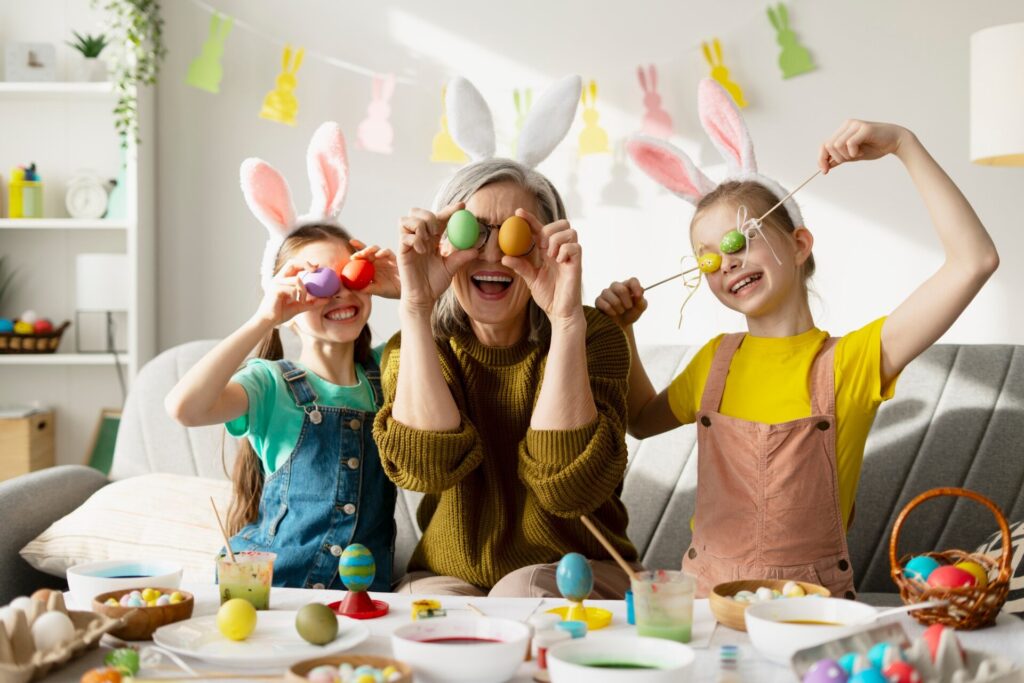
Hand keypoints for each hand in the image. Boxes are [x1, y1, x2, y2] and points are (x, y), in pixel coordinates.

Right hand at [255, 259, 321, 325]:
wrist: (269, 322)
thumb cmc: (281, 313)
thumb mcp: (300, 306)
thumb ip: (312, 302)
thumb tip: (328, 299)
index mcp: (283, 280)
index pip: (294, 265)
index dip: (306, 263)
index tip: (317, 266)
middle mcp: (278, 278)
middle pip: (292, 262)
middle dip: (305, 263)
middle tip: (315, 270)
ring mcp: (276, 283)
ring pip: (297, 279)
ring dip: (304, 290)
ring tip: (302, 300)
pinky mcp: (275, 289)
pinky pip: (292, 289)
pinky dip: (298, 295)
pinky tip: (296, 301)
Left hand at [350, 242, 399, 298]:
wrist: (406, 291)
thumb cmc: (390, 291)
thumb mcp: (378, 290)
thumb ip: (367, 288)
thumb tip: (354, 289)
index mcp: (370, 267)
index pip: (361, 259)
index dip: (354, 255)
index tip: (349, 257)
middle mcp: (377, 261)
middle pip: (367, 251)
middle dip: (360, 250)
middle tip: (355, 256)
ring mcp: (385, 258)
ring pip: (376, 249)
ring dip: (369, 249)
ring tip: (364, 253)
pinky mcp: (394, 257)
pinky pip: (387, 252)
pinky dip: (382, 252)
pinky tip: (378, 255)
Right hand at [398, 202, 478, 314]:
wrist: (423, 298)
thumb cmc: (435, 283)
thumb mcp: (451, 268)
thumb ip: (461, 257)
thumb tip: (476, 249)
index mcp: (432, 239)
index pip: (440, 218)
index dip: (450, 210)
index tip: (462, 206)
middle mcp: (419, 238)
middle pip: (417, 212)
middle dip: (430, 216)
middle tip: (438, 230)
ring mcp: (409, 243)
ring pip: (407, 219)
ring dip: (420, 225)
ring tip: (428, 240)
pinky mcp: (401, 251)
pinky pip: (404, 235)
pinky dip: (414, 238)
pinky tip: (422, 249)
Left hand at [502, 209, 582, 325]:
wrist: (559, 312)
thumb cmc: (548, 295)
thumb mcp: (530, 279)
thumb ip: (520, 267)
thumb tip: (504, 258)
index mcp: (548, 251)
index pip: (540, 229)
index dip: (530, 219)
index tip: (518, 212)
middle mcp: (560, 250)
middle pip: (562, 223)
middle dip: (550, 229)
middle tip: (542, 245)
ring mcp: (570, 256)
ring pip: (570, 231)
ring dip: (557, 240)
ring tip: (551, 256)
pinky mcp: (577, 264)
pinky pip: (575, 247)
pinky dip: (565, 251)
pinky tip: (559, 262)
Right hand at [595, 278, 646, 327]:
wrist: (621, 325)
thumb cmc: (631, 313)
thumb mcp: (640, 308)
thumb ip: (642, 300)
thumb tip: (640, 292)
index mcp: (628, 285)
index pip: (632, 280)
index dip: (636, 287)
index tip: (638, 297)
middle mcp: (616, 286)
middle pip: (621, 290)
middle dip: (627, 302)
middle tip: (628, 307)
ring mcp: (606, 292)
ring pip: (613, 299)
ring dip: (619, 308)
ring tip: (621, 311)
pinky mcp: (598, 300)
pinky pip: (605, 305)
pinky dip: (612, 312)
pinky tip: (613, 313)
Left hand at [818, 120, 911, 173]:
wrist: (896, 141)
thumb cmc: (875, 147)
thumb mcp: (853, 156)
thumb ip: (839, 159)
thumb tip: (825, 166)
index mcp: (842, 130)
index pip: (824, 144)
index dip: (821, 159)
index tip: (824, 172)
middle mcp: (847, 125)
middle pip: (829, 146)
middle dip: (837, 158)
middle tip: (850, 159)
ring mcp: (855, 125)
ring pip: (837, 145)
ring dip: (846, 156)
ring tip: (857, 154)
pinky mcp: (864, 128)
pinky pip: (849, 144)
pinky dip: (854, 152)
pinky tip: (861, 152)